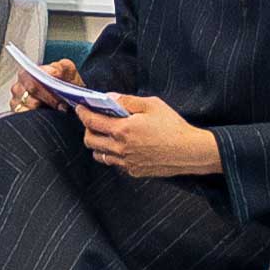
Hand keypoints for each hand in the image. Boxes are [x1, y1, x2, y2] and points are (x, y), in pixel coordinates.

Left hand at [79, 97, 220, 179]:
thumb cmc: (173, 126)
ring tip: (106, 134)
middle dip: (87, 129)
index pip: (92, 122)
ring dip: (98, 144)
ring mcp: (126, 162)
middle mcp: (121, 148)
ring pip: (100, 155)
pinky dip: (112, 155)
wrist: (190, 151)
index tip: (80, 108)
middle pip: (90, 141)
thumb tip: (110, 97)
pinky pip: (115, 164)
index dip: (83, 113)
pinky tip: (122, 146)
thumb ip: (127, 101)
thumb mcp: (152, 105)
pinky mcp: (134, 172)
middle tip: (92, 121)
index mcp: (123, 130)